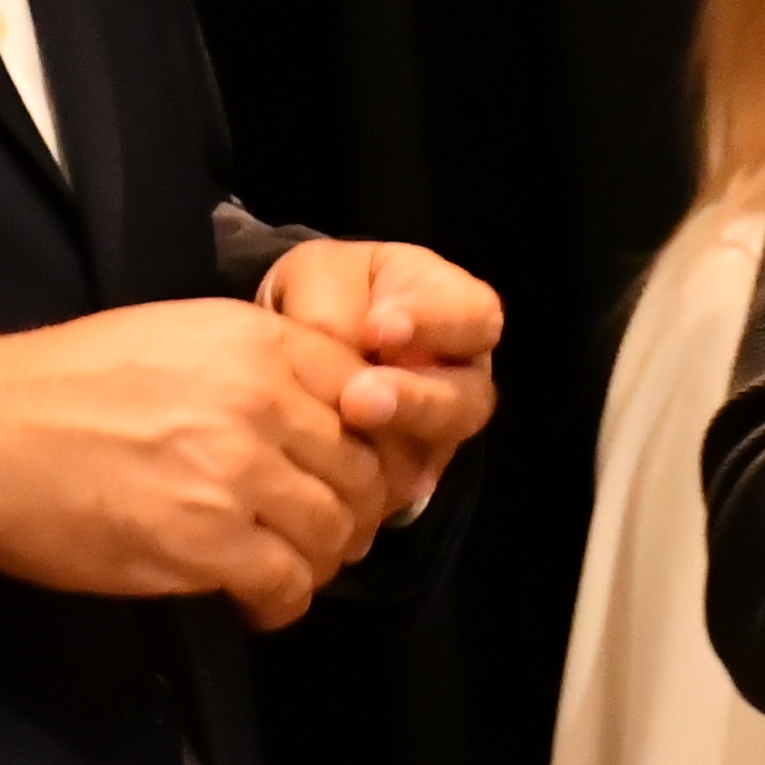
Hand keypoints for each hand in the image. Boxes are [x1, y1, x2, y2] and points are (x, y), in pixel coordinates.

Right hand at [0, 300, 393, 629]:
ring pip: (332, 531)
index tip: (354, 472)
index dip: (372, 444)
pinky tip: (258, 602)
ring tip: (289, 567)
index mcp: (262, 343)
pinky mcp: (204, 543)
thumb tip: (315, 410)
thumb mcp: (183, 335)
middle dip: (353, 509)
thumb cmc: (68, 381)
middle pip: (361, 470)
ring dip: (320, 559)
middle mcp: (264, 403)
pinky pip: (285, 585)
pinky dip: (282, 603)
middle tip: (325, 531)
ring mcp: (237, 475)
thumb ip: (261, 363)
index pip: (370, 396)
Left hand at [255, 235, 504, 514]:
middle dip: (416, 398)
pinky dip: (365, 480)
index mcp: (456, 310)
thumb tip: (340, 341)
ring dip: (393, 440)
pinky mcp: (402, 478)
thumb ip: (335, 301)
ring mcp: (435, 434)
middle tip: (361, 397)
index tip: (380, 326)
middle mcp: (460, 377)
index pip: (474, 316)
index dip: (435, 324)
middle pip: (468, 398)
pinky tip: (332, 467)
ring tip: (347, 422)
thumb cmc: (321, 298)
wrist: (290, 349)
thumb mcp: (322, 275)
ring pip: (437, 449)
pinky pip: (394, 489)